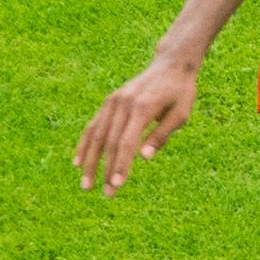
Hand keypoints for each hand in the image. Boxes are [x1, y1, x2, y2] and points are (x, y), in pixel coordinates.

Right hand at [75, 58, 200, 196]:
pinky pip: (93, 125)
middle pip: (110, 142)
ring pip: (96, 135)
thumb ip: (162, 134)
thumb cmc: (180, 92)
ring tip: (86, 185)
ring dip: (90, 162)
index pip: (127, 142)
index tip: (117, 185)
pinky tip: (79, 162)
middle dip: (106, 170)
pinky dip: (85, 144)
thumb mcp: (181, 113)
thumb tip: (144, 158)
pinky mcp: (109, 102)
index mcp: (142, 107)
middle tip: (106, 194)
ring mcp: (113, 101)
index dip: (120, 165)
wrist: (171, 65)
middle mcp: (123, 103)